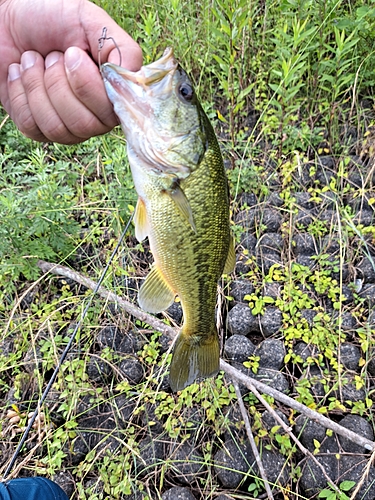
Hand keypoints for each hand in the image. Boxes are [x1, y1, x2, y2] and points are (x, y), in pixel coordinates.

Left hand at [0, 0, 142, 143]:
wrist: (5, 20)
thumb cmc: (50, 19)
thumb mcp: (90, 21)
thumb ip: (121, 49)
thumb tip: (131, 81)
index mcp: (113, 95)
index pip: (113, 113)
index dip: (89, 88)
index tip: (73, 53)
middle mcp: (95, 117)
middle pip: (85, 125)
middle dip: (59, 83)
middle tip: (53, 56)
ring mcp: (66, 127)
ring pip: (58, 128)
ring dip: (38, 86)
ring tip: (34, 60)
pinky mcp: (37, 129)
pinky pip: (32, 125)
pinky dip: (20, 91)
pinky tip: (19, 73)